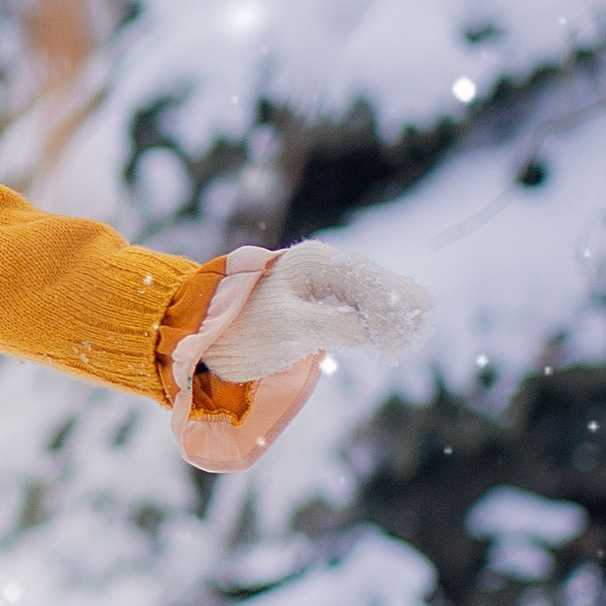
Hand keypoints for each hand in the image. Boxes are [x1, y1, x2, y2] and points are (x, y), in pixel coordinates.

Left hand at [196, 241, 432, 382]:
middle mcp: (323, 265)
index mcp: (315, 262)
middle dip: (396, 311)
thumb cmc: (239, 331)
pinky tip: (383, 341)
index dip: (391, 310)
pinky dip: (373, 322)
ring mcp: (322, 282)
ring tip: (399, 342)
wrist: (201, 336)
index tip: (393, 343)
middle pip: (377, 282)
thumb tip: (380, 329)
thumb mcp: (289, 329)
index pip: (371, 280)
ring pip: (372, 294)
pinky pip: (359, 307)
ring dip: (388, 317)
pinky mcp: (319, 301)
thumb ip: (336, 325)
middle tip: (405, 338)